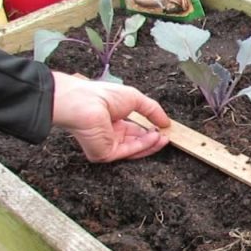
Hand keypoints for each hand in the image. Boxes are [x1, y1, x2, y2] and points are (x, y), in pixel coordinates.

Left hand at [51, 71, 170, 162]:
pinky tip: (155, 137)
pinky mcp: (105, 154)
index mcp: (111, 121)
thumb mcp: (134, 98)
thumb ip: (152, 110)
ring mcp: (106, 146)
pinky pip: (128, 151)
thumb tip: (166, 122)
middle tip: (166, 135)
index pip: (134, 130)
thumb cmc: (102, 96)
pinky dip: (144, 146)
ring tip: (164, 137)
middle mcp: (108, 135)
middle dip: (152, 139)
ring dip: (151, 143)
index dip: (149, 129)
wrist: (84, 103)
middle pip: (136, 141)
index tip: (162, 128)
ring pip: (134, 149)